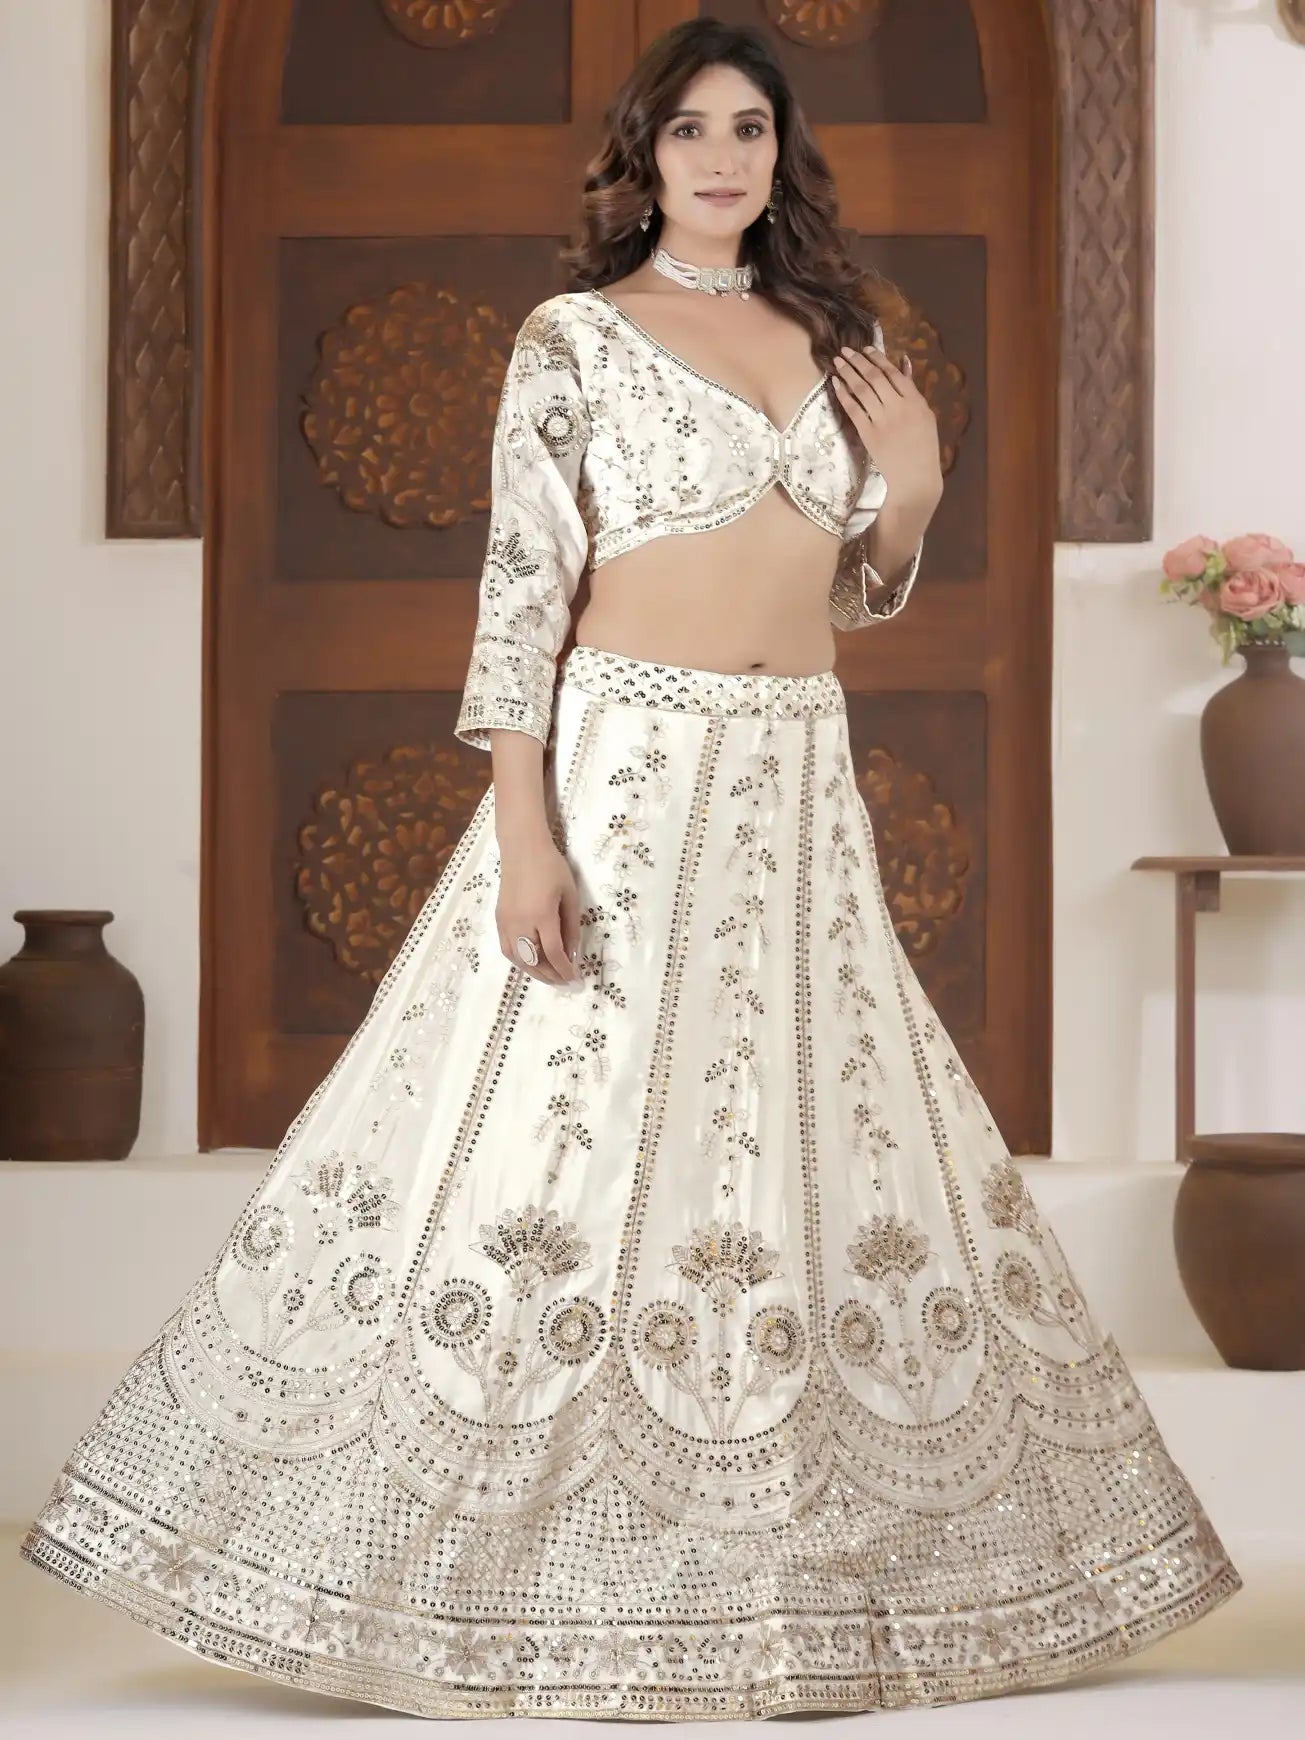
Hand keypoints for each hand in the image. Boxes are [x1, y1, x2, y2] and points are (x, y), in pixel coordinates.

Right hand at [496, 841, 580, 985]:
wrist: (522, 849)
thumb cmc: (551, 867)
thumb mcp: (569, 895)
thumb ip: (571, 926)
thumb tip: (572, 953)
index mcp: (542, 915)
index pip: (553, 952)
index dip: (564, 970)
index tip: (575, 980)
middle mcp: (520, 923)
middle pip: (534, 961)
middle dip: (550, 976)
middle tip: (565, 983)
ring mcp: (506, 923)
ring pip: (518, 959)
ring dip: (534, 972)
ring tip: (550, 977)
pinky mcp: (498, 920)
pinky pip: (507, 949)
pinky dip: (520, 962)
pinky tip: (532, 963)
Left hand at [832, 340, 941, 512]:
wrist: (915, 477)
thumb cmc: (923, 446)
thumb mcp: (924, 414)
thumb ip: (912, 388)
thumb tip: (903, 360)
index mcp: (915, 401)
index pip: (893, 373)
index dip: (878, 358)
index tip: (866, 349)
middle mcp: (898, 407)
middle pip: (875, 377)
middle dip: (858, 360)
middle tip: (845, 350)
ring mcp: (882, 420)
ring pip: (862, 389)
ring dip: (848, 372)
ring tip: (837, 361)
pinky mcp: (869, 434)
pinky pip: (853, 409)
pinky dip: (844, 394)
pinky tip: (836, 383)